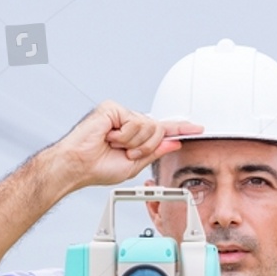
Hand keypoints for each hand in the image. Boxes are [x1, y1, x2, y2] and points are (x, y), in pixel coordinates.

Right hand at [49, 100, 201, 190]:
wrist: (79, 165)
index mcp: (134, 136)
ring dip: (134, 143)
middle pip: (158, 129)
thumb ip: (154, 152)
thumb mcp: (134, 164)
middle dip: (146, 147)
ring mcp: (121, 113)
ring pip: (148, 126)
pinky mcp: (112, 107)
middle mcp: (129, 122)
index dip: (179, 129)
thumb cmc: (98, 167)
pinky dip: (124, 136)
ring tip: (115, 145)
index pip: (161, 130)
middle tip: (127, 153)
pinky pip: (134, 122)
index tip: (197, 128)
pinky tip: (109, 137)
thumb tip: (173, 143)